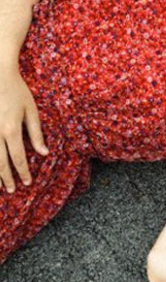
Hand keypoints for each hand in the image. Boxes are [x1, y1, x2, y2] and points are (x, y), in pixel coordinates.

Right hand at [0, 67, 47, 192]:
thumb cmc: (17, 91)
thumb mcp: (31, 111)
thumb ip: (36, 133)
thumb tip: (44, 153)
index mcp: (11, 130)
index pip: (18, 158)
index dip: (23, 172)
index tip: (27, 183)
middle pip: (0, 162)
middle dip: (6, 178)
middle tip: (12, 190)